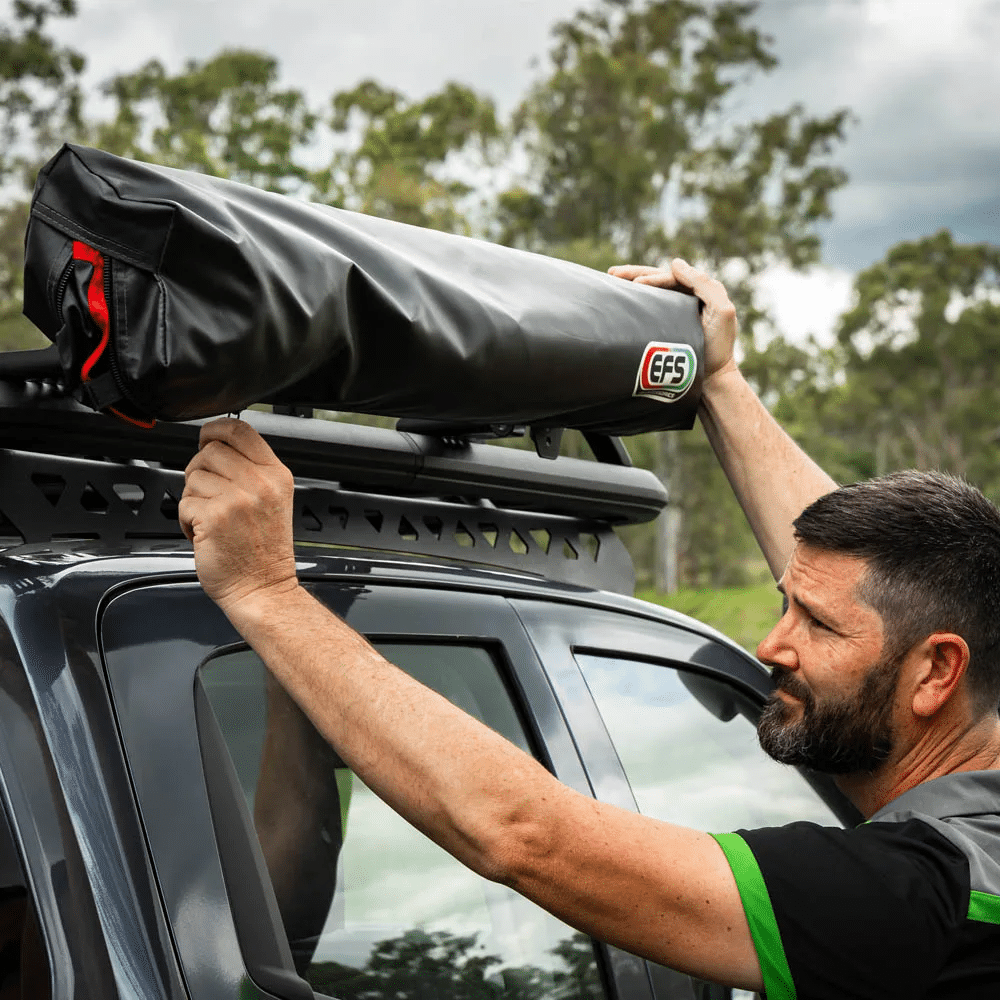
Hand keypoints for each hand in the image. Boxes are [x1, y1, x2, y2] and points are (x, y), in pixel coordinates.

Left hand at [179, 418, 298, 614]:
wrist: (262, 589)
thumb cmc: (263, 553)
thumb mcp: (272, 500)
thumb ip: (251, 471)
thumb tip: (215, 447)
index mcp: (276, 475)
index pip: (240, 430)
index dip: (215, 429)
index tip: (206, 439)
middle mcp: (259, 483)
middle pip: (210, 451)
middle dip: (200, 472)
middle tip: (209, 496)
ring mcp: (237, 499)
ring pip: (193, 477)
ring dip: (193, 500)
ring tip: (212, 520)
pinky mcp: (214, 516)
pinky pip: (183, 503)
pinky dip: (187, 521)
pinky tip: (205, 533)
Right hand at [609, 259, 738, 383]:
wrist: (712, 379)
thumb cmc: (719, 347)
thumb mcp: (721, 310)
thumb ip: (704, 284)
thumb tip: (674, 264)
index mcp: (698, 292)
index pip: (672, 278)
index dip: (652, 277)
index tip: (635, 283)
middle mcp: (685, 299)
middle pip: (657, 280)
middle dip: (634, 274)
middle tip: (612, 273)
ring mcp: (673, 313)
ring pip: (649, 293)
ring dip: (630, 285)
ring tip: (610, 279)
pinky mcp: (664, 328)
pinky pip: (647, 309)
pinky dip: (633, 302)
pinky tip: (619, 300)